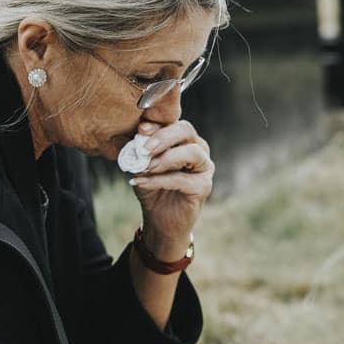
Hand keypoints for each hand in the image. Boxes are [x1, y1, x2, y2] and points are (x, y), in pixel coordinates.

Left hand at [130, 120, 212, 260]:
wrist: (159, 220)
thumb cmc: (152, 188)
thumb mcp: (141, 165)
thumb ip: (141, 149)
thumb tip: (139, 132)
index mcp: (183, 139)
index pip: (173, 123)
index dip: (157, 124)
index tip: (140, 130)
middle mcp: (198, 148)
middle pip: (186, 131)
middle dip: (164, 136)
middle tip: (145, 148)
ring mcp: (204, 167)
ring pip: (192, 153)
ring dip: (166, 158)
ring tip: (146, 167)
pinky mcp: (204, 187)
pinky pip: (183, 179)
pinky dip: (159, 180)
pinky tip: (141, 182)